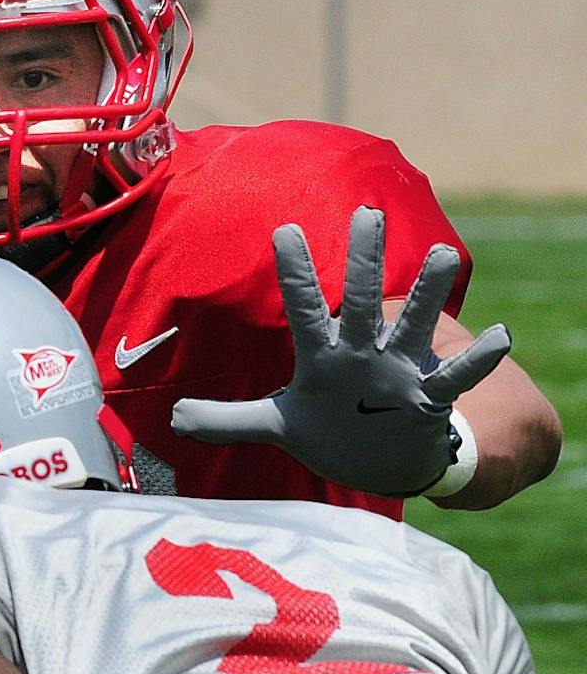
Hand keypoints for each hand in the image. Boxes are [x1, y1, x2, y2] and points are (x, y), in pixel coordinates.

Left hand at [172, 206, 510, 496]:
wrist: (384, 458)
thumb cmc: (332, 432)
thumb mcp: (278, 426)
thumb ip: (228, 420)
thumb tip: (173, 419)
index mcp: (321, 356)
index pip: (304, 308)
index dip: (294, 272)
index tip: (283, 230)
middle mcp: (360, 353)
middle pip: (360, 301)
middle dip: (363, 261)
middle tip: (367, 214)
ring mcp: (397, 372)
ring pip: (414, 325)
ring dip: (427, 292)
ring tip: (440, 255)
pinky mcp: (429, 399)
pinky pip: (455, 378)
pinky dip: (477, 360)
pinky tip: (500, 335)